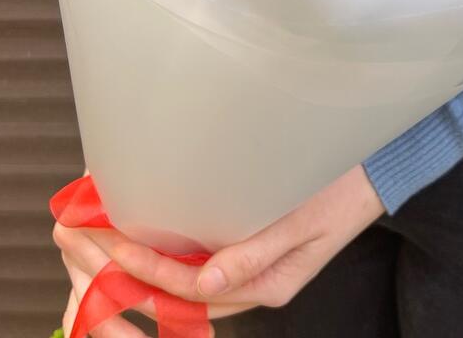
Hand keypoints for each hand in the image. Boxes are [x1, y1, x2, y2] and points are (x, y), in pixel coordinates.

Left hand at [54, 164, 383, 328]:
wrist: (375, 171)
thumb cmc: (342, 191)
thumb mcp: (304, 221)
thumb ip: (256, 253)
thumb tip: (204, 283)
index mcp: (266, 286)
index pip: (191, 289)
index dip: (148, 269)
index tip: (113, 245)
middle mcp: (251, 281)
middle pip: (178, 290)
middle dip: (130, 272)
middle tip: (87, 245)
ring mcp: (249, 264)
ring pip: (182, 275)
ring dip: (141, 258)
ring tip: (102, 237)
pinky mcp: (248, 242)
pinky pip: (197, 253)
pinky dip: (167, 242)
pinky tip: (145, 222)